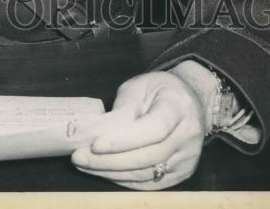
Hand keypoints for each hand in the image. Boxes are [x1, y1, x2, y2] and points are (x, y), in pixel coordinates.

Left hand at [72, 70, 204, 189]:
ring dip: (111, 173)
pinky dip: (123, 180)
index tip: (95, 145)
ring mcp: (188, 159)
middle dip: (109, 161)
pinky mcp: (182, 174)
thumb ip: (122, 108)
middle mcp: (188, 136)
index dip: (123, 141)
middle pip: (147, 157)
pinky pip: (149, 184)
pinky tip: (103, 172)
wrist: (191, 101)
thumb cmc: (158, 90)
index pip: (152, 130)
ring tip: (84, 165)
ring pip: (146, 175)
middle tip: (78, 157)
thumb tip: (97, 132)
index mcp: (178, 106)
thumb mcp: (139, 86)